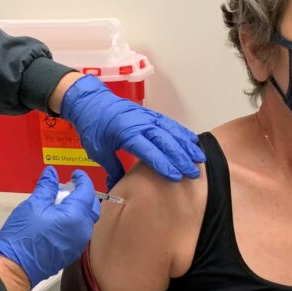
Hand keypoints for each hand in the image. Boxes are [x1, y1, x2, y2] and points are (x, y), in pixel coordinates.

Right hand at [0, 167, 100, 285]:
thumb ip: (46, 187)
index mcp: (76, 217)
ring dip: (80, 209)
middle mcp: (83, 231)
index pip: (87, 192)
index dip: (83, 180)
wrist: (16, 269)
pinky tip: (61, 218)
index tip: (76, 174)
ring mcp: (78, 244)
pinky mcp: (72, 253)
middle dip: (85, 194)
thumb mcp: (33, 205)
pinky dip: (76, 221)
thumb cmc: (23, 236)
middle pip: (92, 207)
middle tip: (72, 187)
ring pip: (87, 221)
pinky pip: (80, 232)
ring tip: (64, 202)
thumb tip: (51, 173)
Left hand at [60, 75, 203, 189]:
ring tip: (199, 159)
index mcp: (126, 133)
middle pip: (165, 141)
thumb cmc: (93, 126)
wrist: (91, 102)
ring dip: (186, 145)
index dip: (163, 164)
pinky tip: (192, 141)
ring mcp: (147, 117)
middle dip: (181, 158)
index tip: (176, 176)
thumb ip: (112, 168)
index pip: (149, 150)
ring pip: (171, 131)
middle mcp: (140, 123)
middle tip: (193, 173)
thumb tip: (117, 188)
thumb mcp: (98, 150)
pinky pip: (170, 123)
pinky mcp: (151, 114)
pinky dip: (182, 132)